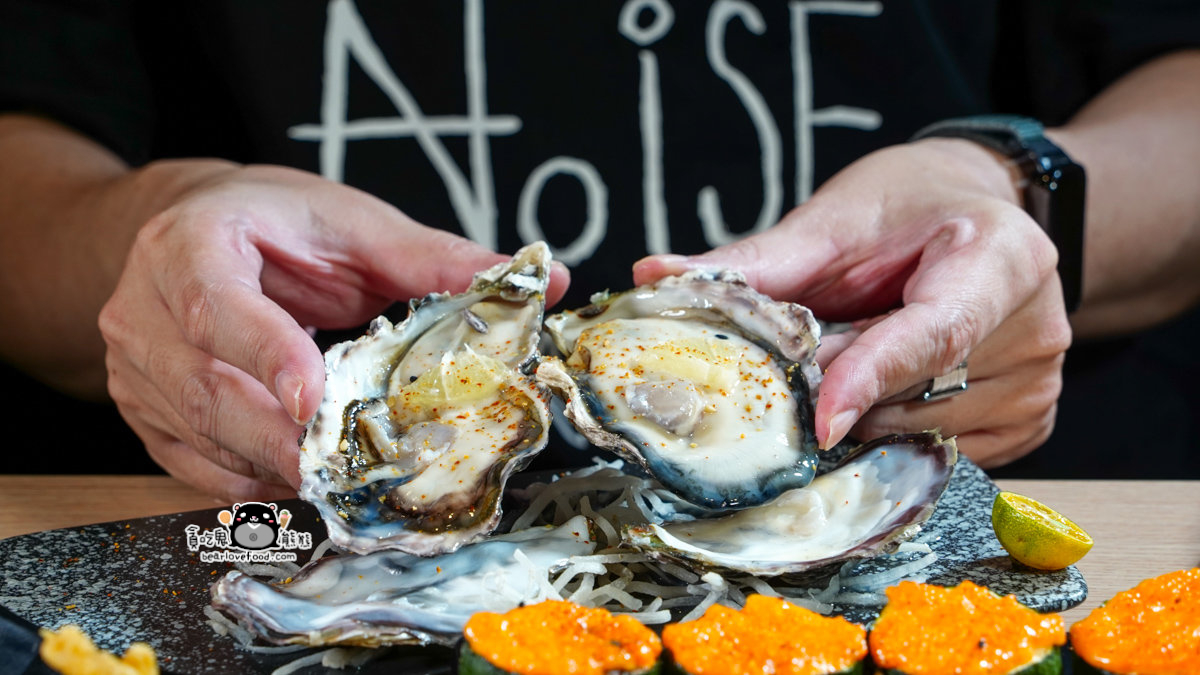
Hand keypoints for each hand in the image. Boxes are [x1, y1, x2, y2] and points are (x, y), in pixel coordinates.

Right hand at [99, 164, 568, 500]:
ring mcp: (135, 366)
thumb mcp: (352, 224)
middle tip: (347, 474)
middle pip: (205, 390)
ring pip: (199, 436)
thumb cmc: (274, 222)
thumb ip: (435, 258)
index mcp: (193, 244)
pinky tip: (300, 479)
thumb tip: (540, 283)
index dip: (266, 356)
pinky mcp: (143, 410)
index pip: (217, 307)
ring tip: (339, 483)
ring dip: (271, 467)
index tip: (314, 401)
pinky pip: (192, 463)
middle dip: (279, 440)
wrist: (190, 228)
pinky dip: (249, 479)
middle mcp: (145, 308)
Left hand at [634, 139, 1071, 466]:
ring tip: (844, 361)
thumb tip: (652, 273)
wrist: (983, 212)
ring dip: (859, 415)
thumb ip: (756, 260)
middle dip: (836, 389)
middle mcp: (1035, 330)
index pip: (934, 333)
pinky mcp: (1026, 424)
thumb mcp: (836, 218)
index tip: (817, 422)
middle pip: (915, 391)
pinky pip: (936, 451)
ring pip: (919, 432)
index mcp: (1001, 259)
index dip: (869, 377)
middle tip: (790, 364)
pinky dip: (889, 431)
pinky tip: (874, 393)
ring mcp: (1036, 385)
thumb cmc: (909, 207)